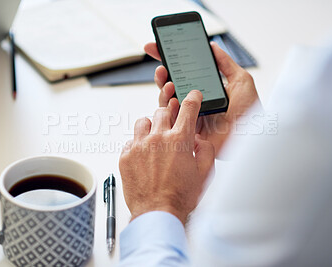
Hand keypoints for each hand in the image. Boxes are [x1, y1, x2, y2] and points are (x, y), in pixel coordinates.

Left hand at [119, 91, 214, 224]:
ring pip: (143, 122)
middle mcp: (158, 138)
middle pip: (163, 111)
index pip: (188, 109)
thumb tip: (198, 139)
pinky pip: (131, 141)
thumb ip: (205, 149)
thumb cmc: (180, 196)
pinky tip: (144, 157)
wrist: (157, 213)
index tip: (192, 95)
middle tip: (172, 124)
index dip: (192, 98)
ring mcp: (139, 146)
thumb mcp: (204, 173)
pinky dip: (138, 145)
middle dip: (170, 114)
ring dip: (151, 127)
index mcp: (179, 140)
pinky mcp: (125, 156)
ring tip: (155, 140)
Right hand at [144, 42, 260, 154]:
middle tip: (162, 69)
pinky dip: (168, 109)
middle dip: (162, 76)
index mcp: (204, 91)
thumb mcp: (241, 81)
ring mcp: (189, 118)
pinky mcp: (187, 133)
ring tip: (170, 84)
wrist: (253, 135)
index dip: (167, 60)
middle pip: (169, 87)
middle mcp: (194, 104)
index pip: (182, 74)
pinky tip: (173, 101)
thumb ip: (225, 63)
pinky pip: (171, 120)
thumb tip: (212, 46)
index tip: (156, 47)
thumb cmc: (251, 111)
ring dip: (164, 91)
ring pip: (166, 103)